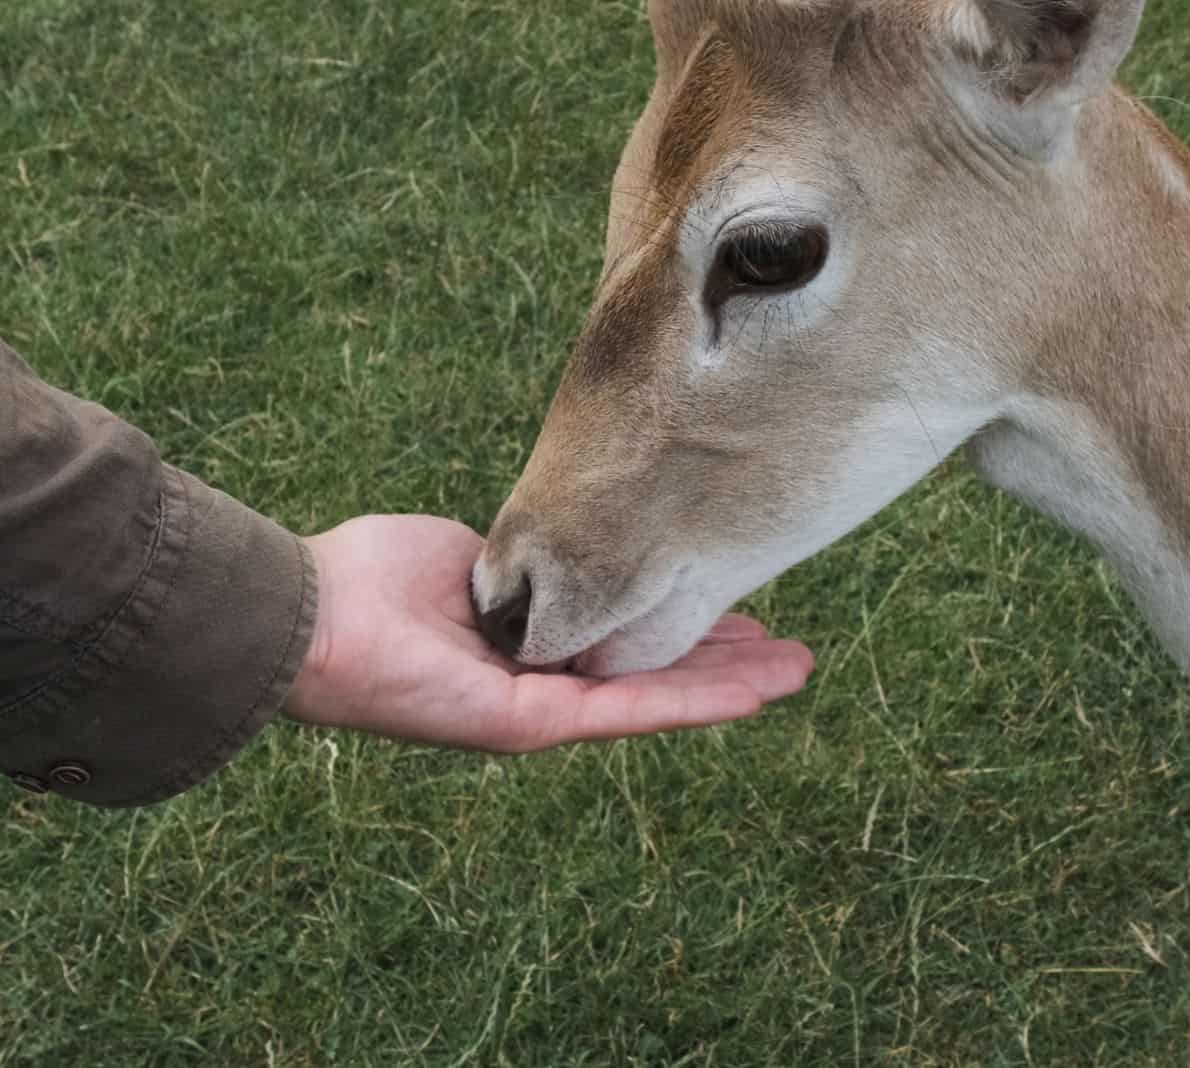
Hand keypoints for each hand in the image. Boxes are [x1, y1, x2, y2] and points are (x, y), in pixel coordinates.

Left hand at [284, 515, 813, 750]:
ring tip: (796, 673)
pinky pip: (626, 709)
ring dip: (728, 686)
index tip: (741, 612)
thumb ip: (532, 558)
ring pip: (655, 697)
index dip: (686, 629)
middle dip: (725, 663)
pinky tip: (748, 692)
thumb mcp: (475, 551)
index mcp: (529, 647)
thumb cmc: (372, 577)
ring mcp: (540, 711)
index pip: (626, 640)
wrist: (312, 612)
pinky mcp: (530, 724)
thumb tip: (578, 539)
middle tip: (794, 655)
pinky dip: (691, 699)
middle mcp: (543, 686)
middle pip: (655, 674)